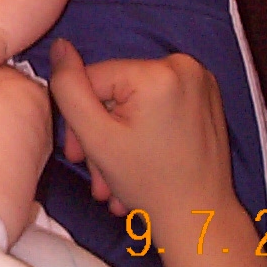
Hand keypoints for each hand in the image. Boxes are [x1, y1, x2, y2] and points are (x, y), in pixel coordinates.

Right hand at [48, 39, 235, 220]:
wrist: (200, 219)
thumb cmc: (148, 184)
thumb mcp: (96, 137)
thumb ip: (69, 88)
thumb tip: (60, 46)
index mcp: (158, 73)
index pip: (94, 79)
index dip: (80, 115)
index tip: (79, 155)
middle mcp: (184, 66)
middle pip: (116, 90)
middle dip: (100, 130)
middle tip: (98, 172)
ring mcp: (199, 79)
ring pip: (134, 98)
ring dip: (119, 133)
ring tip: (116, 174)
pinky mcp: (206, 94)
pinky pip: (157, 100)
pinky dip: (143, 125)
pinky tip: (139, 156)